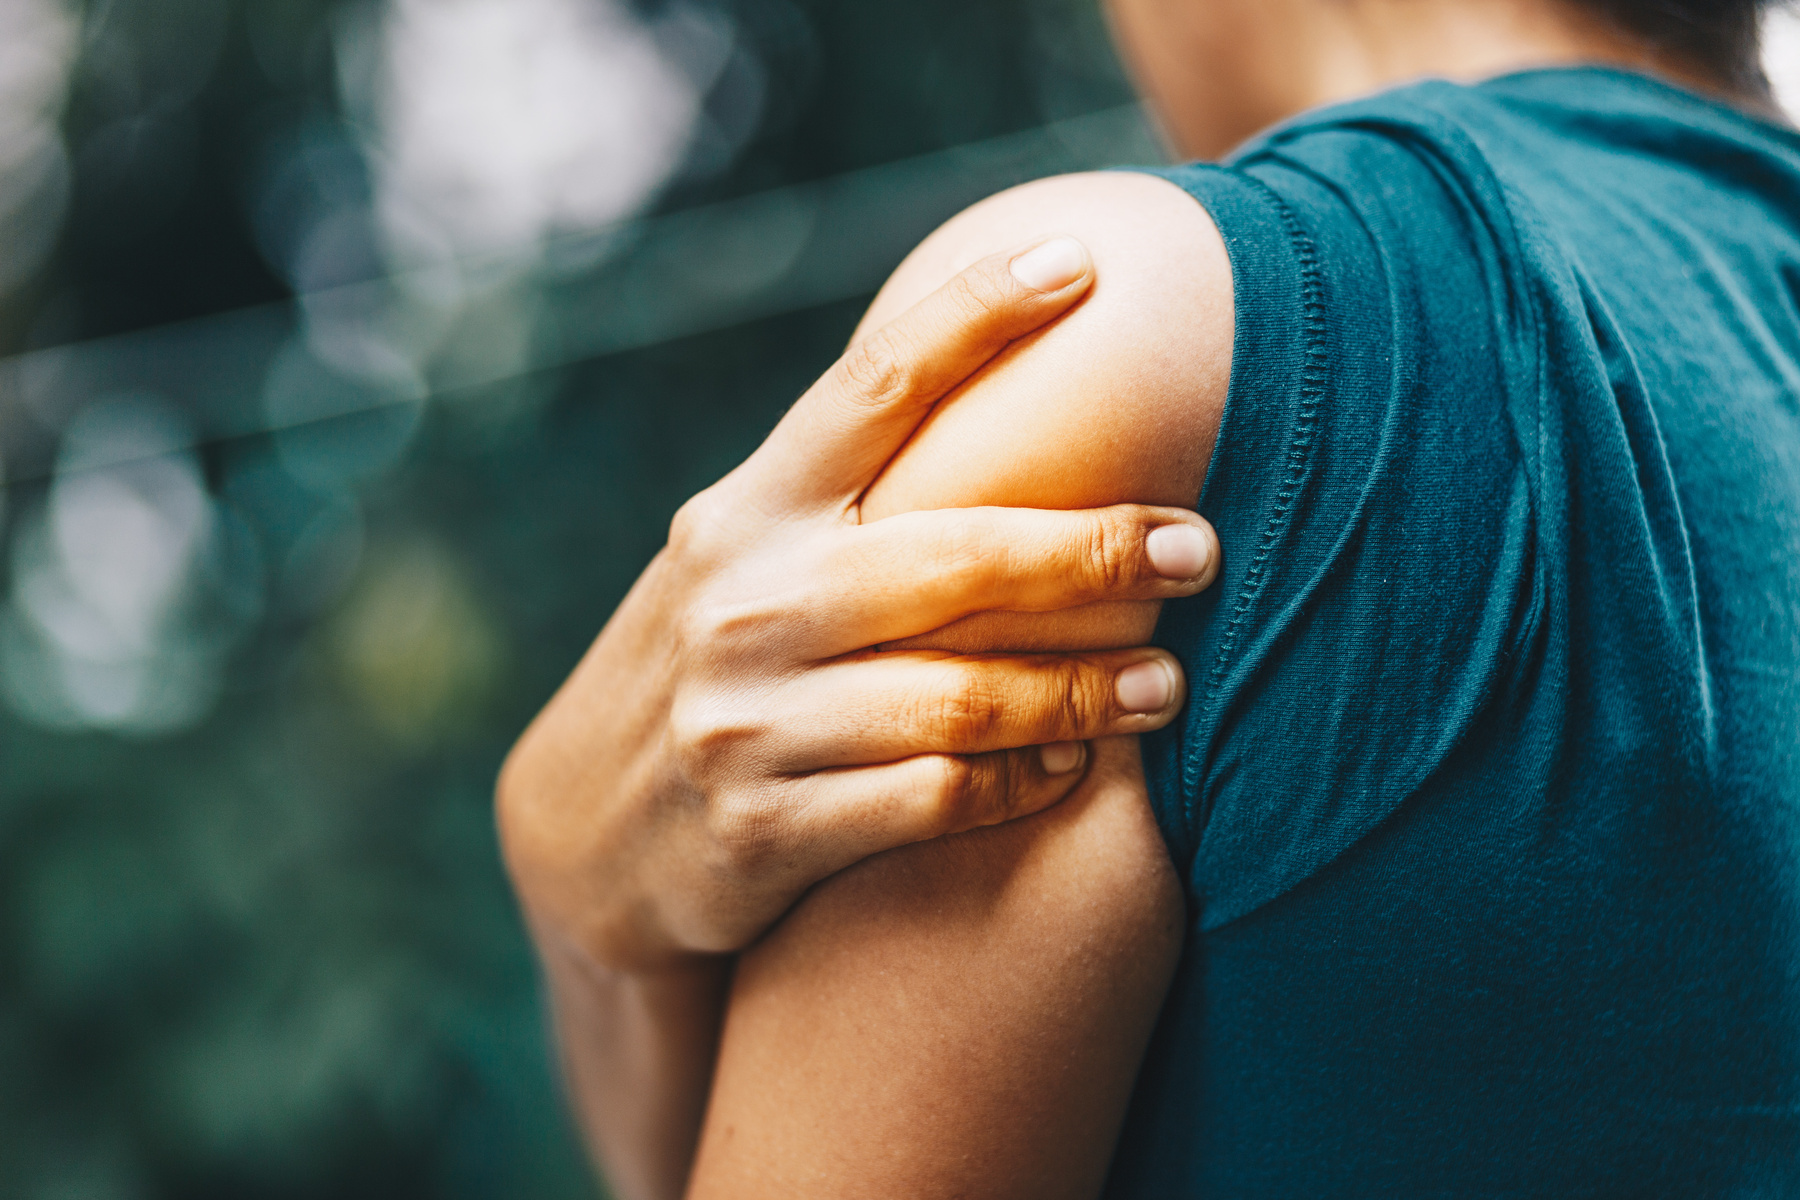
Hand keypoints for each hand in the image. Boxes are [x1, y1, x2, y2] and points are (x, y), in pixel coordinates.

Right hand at [497, 237, 1219, 973]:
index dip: (977, 315)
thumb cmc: (714, 661)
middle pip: (954, 556)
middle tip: (1198, 547)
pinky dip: (1018, 782)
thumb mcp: (743, 561)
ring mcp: (745, 722)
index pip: (871, 387)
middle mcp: (741, 603)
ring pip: (959, 695)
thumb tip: (1002, 388)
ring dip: (1083, 690)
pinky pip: (931, 800)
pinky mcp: (762, 831)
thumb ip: (842, 500)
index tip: (1082, 263)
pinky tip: (1070, 766)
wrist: (587, 830)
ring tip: (1166, 685)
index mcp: (745, 511)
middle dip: (1093, 548)